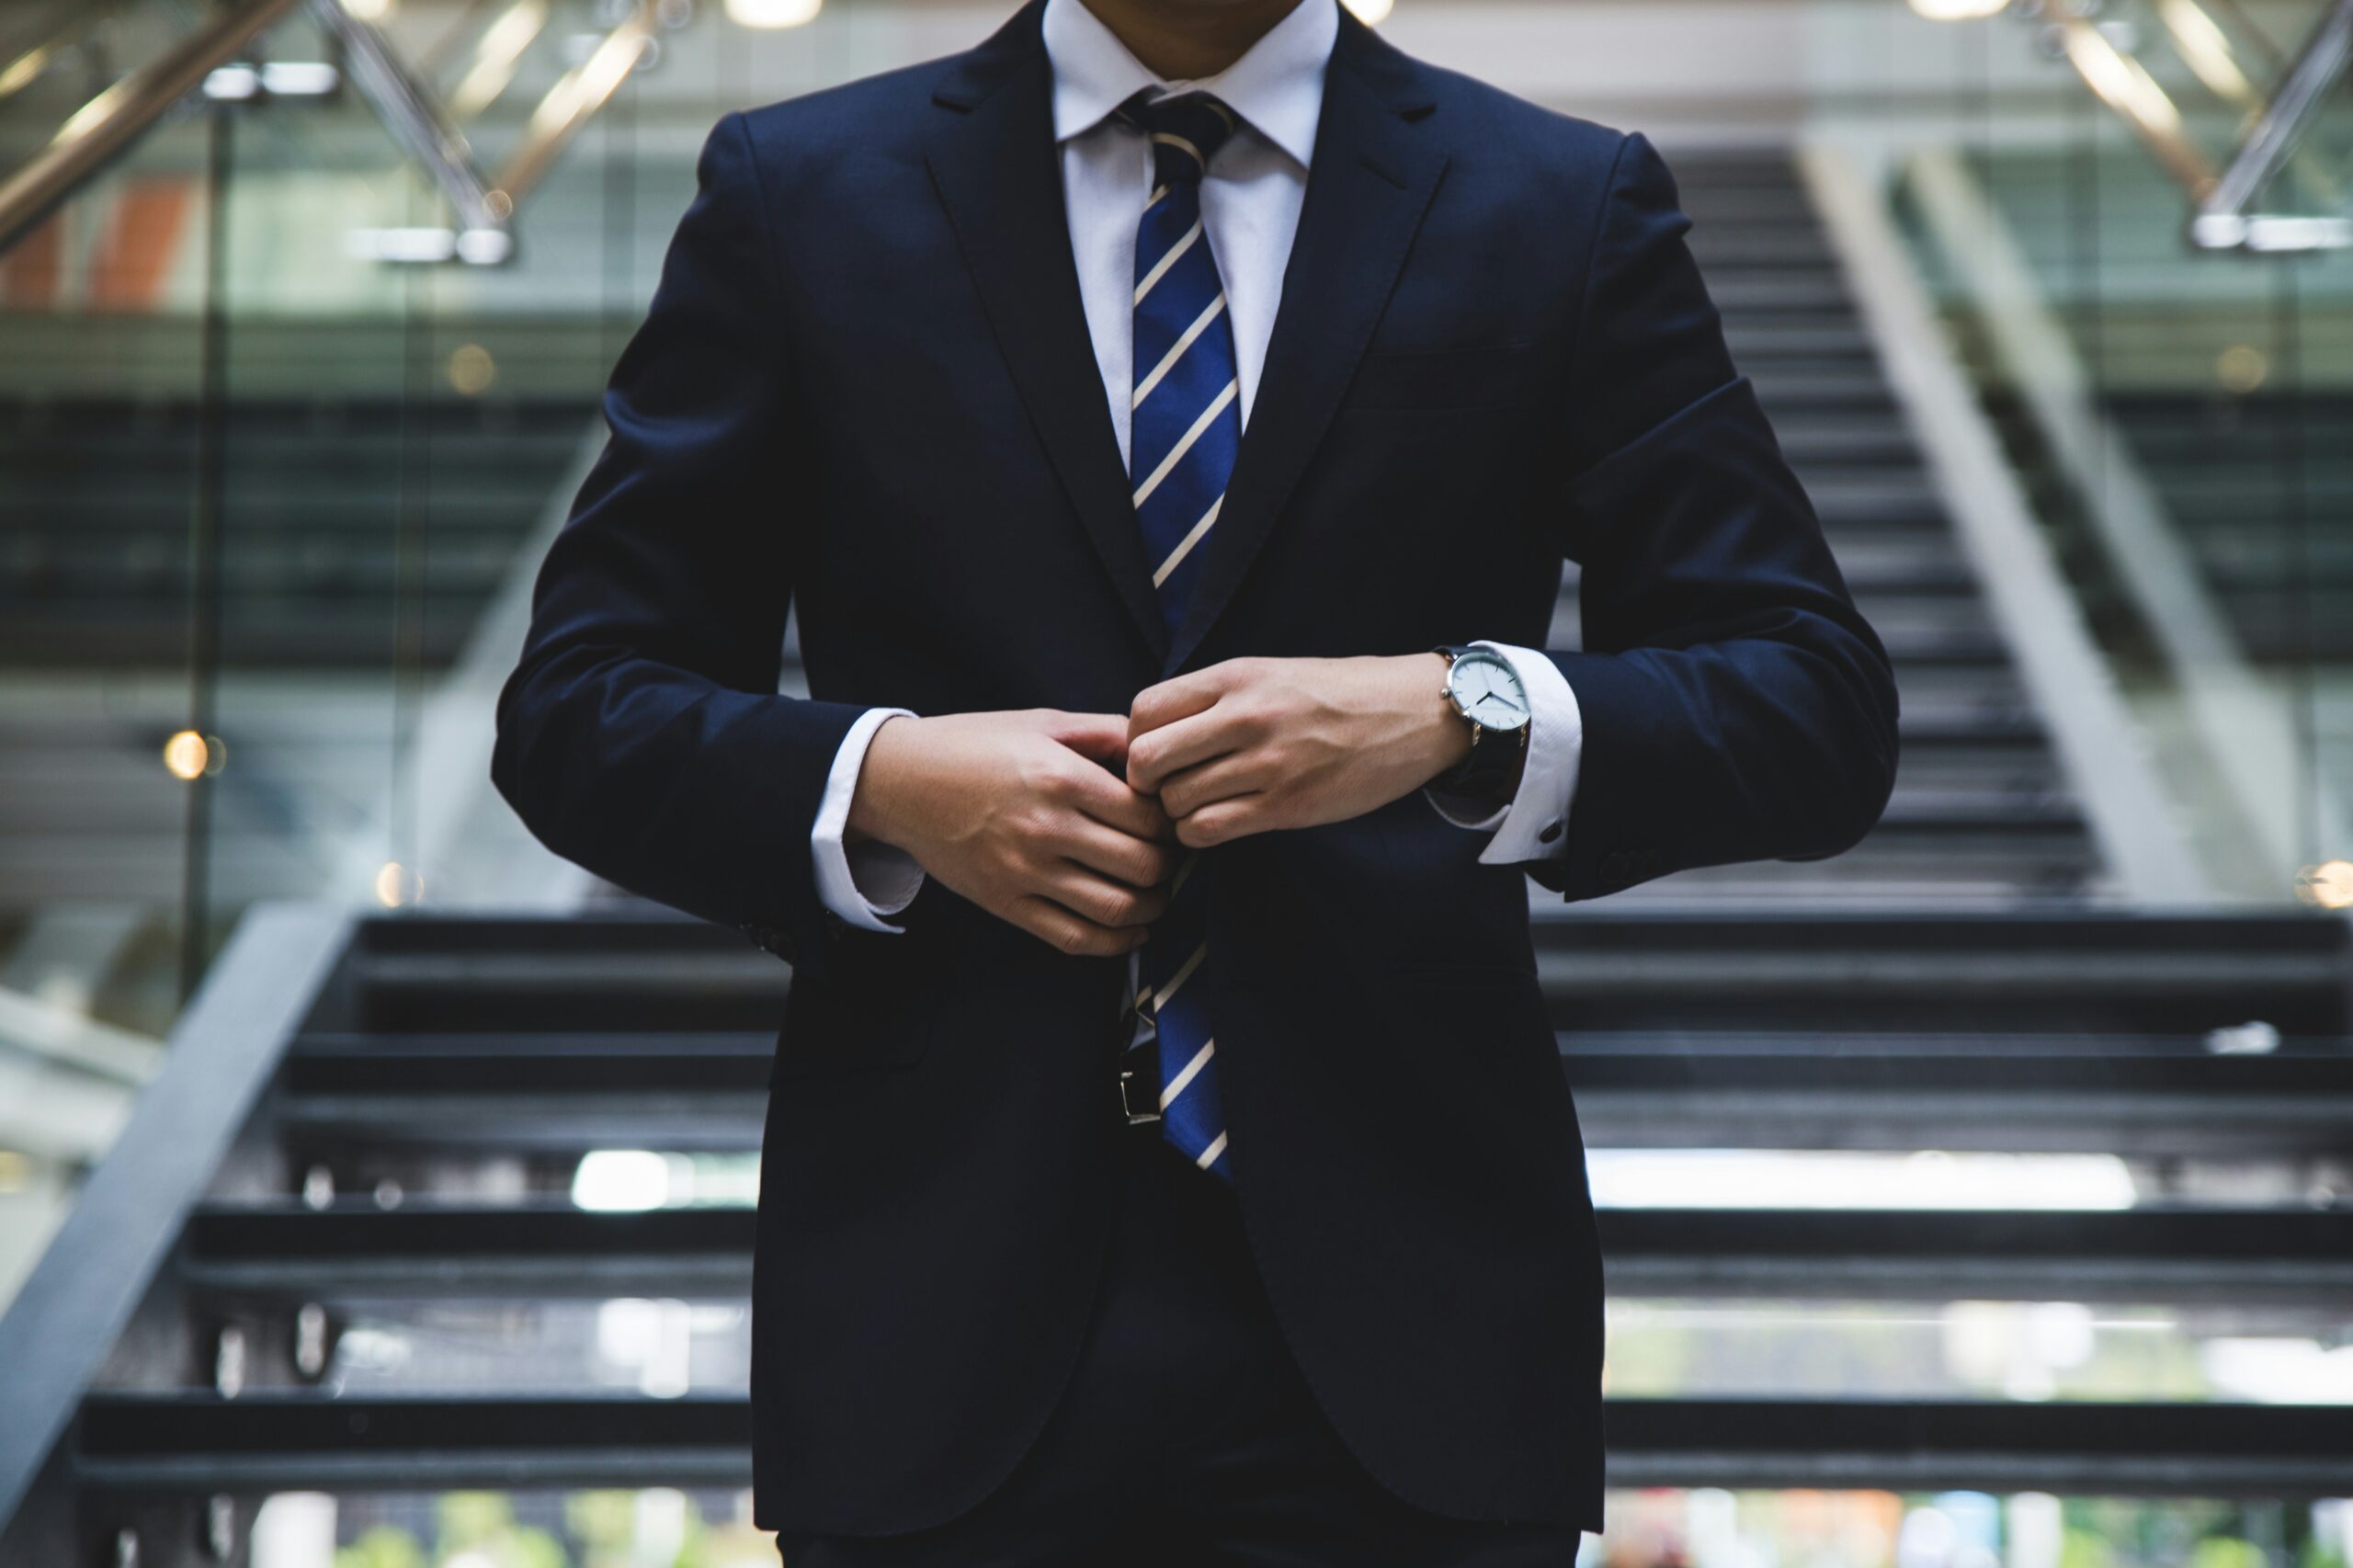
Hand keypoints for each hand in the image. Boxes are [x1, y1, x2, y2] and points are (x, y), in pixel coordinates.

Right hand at [847, 709, 1177, 956]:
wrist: (900, 781)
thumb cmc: (975, 745)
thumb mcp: (1042, 722)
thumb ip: (1105, 733)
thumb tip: (1158, 749)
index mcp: (1061, 777)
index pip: (1148, 817)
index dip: (1172, 823)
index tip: (1172, 820)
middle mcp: (1046, 828)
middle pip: (1142, 865)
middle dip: (1169, 866)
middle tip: (1170, 858)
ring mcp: (1025, 872)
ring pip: (1117, 909)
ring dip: (1152, 907)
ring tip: (1156, 893)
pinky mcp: (1006, 903)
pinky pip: (1074, 938)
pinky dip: (1116, 943)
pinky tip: (1132, 930)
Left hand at [1126, 655, 1471, 848]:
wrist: (1413, 714)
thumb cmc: (1338, 694)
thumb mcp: (1271, 673)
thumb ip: (1215, 698)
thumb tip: (1153, 732)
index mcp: (1236, 676)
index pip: (1143, 710)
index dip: (1135, 739)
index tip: (1156, 753)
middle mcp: (1245, 716)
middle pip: (1146, 760)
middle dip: (1146, 782)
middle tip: (1166, 788)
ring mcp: (1267, 764)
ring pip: (1175, 802)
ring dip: (1176, 813)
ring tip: (1200, 805)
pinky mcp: (1287, 805)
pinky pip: (1208, 830)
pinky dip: (1200, 834)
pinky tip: (1218, 823)